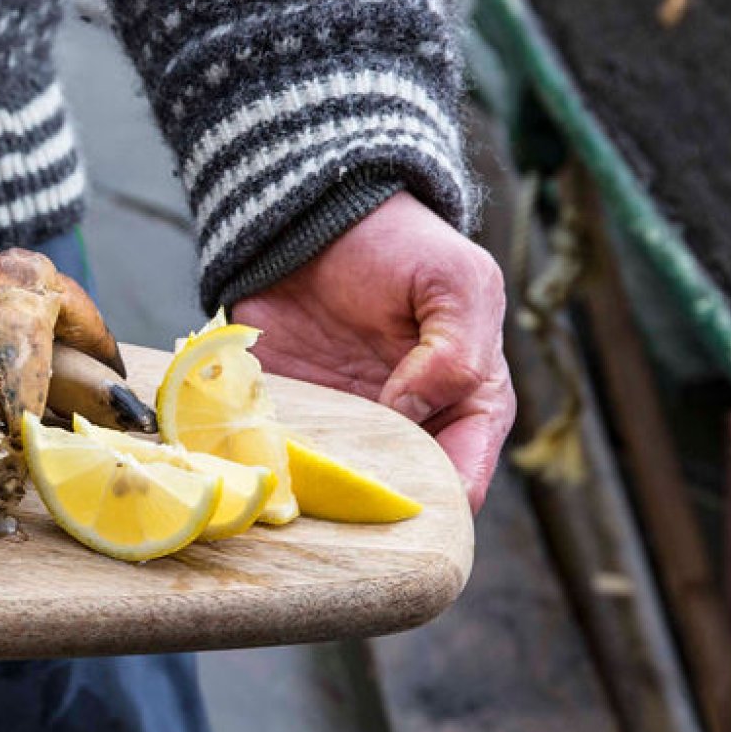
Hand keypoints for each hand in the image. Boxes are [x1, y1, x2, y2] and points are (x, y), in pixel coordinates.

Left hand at [231, 192, 514, 511]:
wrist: (311, 222)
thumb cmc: (400, 245)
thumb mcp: (456, 282)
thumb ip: (456, 354)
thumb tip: (409, 413)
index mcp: (468, 405)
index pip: (464, 478)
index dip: (441, 500)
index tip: (404, 502)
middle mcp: (409, 429)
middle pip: (399, 498)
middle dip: (376, 509)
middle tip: (343, 503)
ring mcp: (349, 427)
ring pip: (343, 491)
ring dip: (323, 497)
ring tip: (300, 492)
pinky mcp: (294, 417)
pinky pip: (286, 462)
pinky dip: (276, 471)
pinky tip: (263, 471)